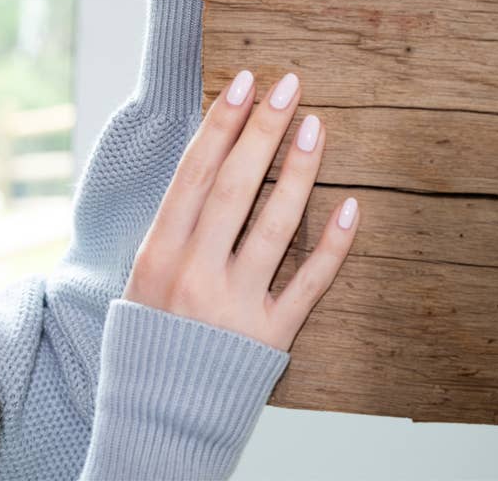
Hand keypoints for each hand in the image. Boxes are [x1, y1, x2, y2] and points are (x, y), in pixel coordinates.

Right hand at [122, 68, 358, 351]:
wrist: (157, 414)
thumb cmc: (153, 331)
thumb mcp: (144, 273)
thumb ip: (176, 223)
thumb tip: (209, 155)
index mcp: (160, 251)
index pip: (195, 172)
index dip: (221, 123)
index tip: (246, 83)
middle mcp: (195, 273)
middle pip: (235, 187)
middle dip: (263, 130)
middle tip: (289, 86)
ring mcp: (234, 306)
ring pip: (274, 226)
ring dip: (298, 172)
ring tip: (316, 126)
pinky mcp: (270, 337)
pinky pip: (309, 285)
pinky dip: (333, 246)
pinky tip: (353, 207)